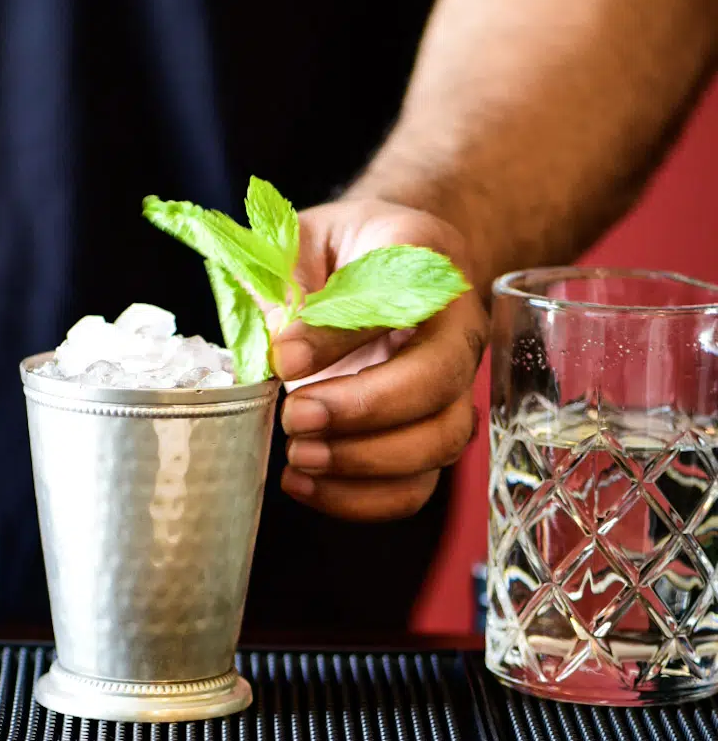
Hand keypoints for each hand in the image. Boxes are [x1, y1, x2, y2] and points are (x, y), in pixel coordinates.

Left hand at [272, 198, 488, 520]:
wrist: (390, 259)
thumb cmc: (345, 250)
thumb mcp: (306, 241)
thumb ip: (289, 284)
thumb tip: (282, 353)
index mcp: (427, 270)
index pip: (400, 304)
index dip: (341, 338)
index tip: (284, 357)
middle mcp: (457, 333)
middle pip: (439, 383)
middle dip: (364, 411)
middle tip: (295, 415)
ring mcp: (451, 391)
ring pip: (439, 444)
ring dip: (365, 463)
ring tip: (298, 456)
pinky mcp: (428, 437)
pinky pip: (416, 486)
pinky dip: (361, 500)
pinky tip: (307, 485)